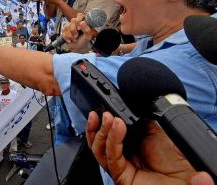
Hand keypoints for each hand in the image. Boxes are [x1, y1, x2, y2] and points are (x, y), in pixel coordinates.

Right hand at [61, 13, 93, 52]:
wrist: (78, 48)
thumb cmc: (84, 41)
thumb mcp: (87, 36)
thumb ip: (86, 29)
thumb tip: (82, 22)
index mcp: (82, 22)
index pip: (79, 15)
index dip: (78, 20)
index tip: (79, 28)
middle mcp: (75, 23)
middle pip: (72, 20)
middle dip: (74, 30)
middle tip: (76, 36)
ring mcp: (69, 26)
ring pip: (67, 26)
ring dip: (70, 35)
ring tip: (74, 39)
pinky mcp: (64, 30)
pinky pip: (63, 31)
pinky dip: (67, 37)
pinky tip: (70, 40)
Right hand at [86, 111, 214, 184]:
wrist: (188, 182)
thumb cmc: (178, 166)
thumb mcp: (161, 135)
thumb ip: (146, 123)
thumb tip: (134, 107)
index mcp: (130, 147)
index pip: (109, 132)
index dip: (103, 121)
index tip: (105, 108)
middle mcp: (122, 157)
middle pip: (99, 141)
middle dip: (97, 125)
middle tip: (103, 112)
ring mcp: (121, 167)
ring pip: (100, 149)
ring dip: (102, 131)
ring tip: (109, 118)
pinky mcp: (123, 177)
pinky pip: (112, 157)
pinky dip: (112, 140)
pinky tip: (118, 127)